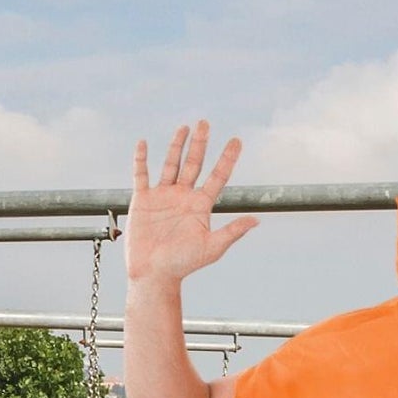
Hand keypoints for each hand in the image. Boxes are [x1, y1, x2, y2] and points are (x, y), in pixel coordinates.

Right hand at [126, 122, 257, 290]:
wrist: (154, 274)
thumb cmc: (184, 265)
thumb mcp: (212, 247)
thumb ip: (233, 231)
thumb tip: (256, 220)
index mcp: (201, 206)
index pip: (217, 177)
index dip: (227, 159)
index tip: (237, 140)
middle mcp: (183, 197)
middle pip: (194, 164)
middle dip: (200, 144)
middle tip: (205, 122)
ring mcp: (163, 196)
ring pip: (171, 164)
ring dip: (177, 146)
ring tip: (184, 127)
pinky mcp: (143, 200)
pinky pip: (141, 175)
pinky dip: (141, 159)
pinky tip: (144, 144)